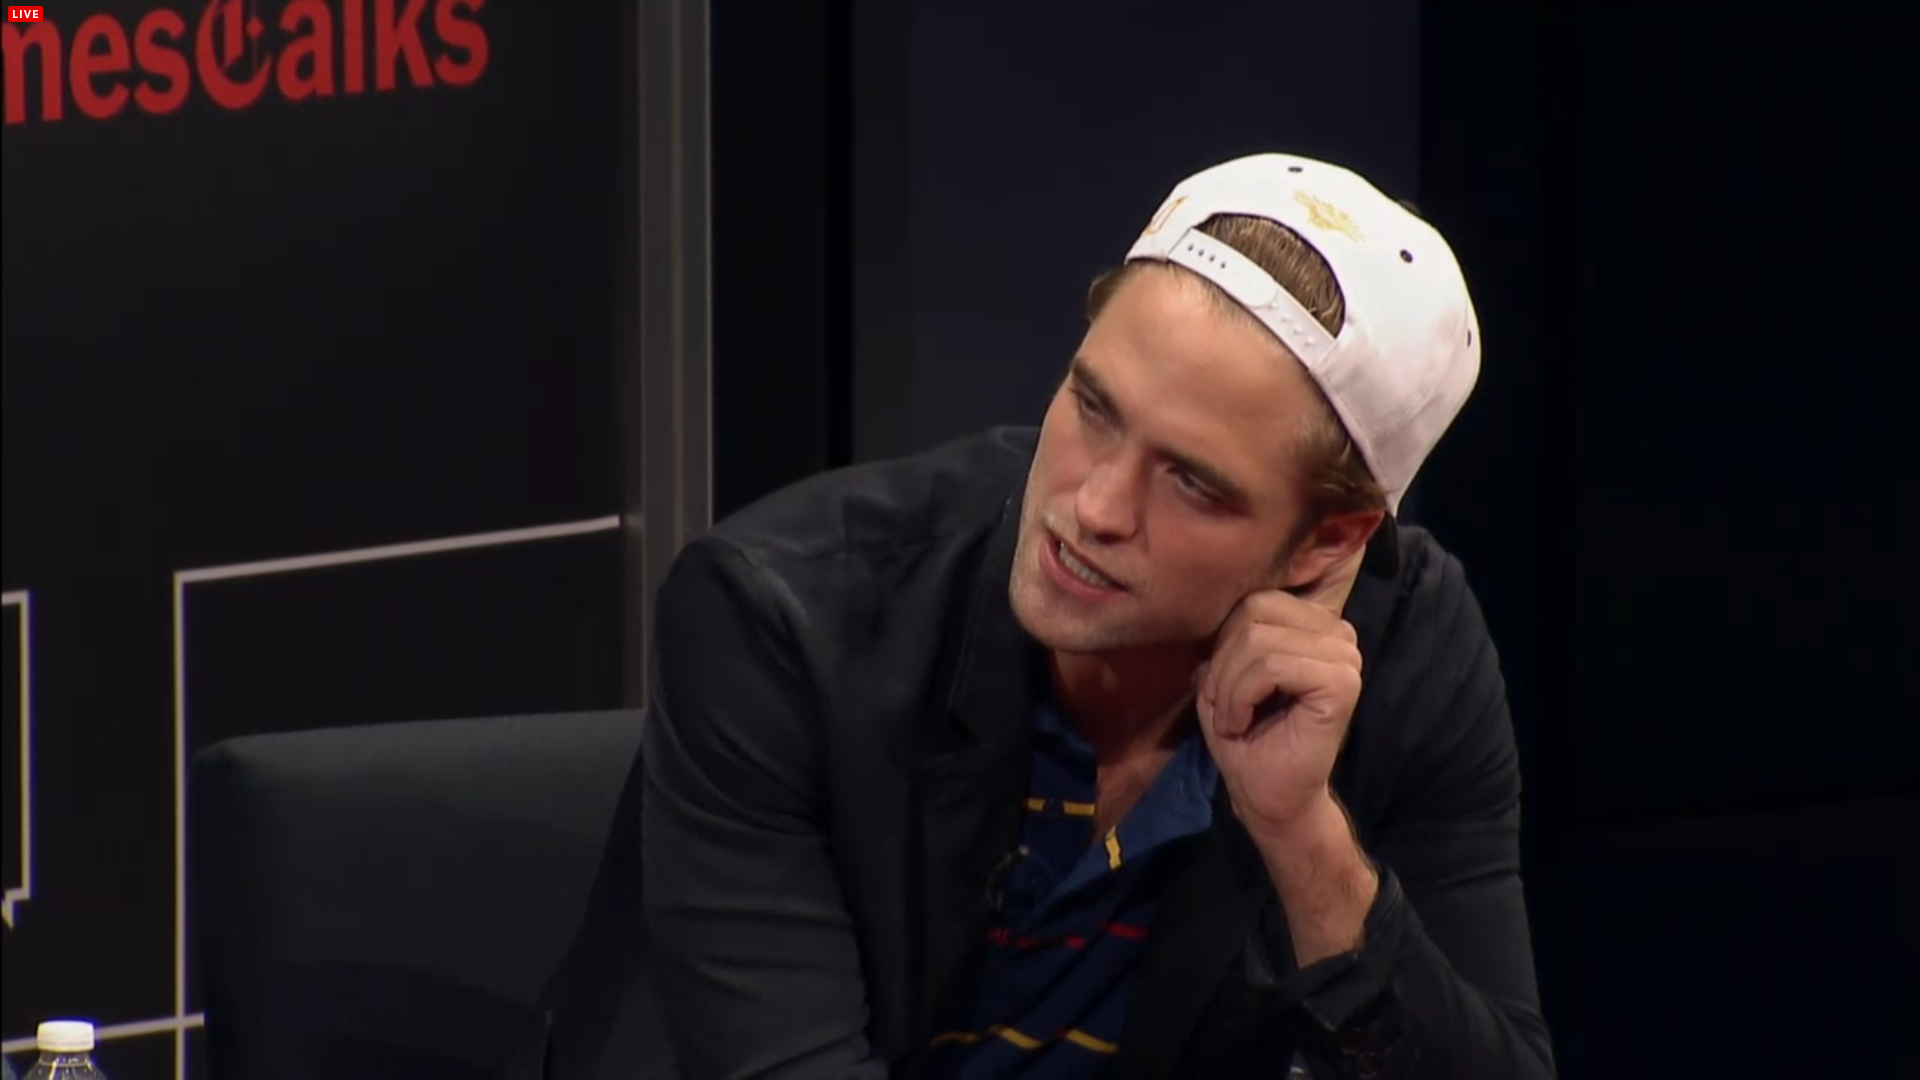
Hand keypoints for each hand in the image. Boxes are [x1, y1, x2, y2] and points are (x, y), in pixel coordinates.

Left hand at [1195, 559, 1363, 841]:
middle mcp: (1337, 632)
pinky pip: (1271, 666)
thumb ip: (1226, 635)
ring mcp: (1345, 656)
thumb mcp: (1223, 676)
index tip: (1222, 690)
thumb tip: (1209, 605)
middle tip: (1224, 708)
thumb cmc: (1248, 737)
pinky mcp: (1342, 682)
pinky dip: (1241, 696)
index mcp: (1314, 624)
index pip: (1255, 600)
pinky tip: (1242, 723)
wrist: (1270, 796)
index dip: (1224, 643)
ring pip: (1258, 640)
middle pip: (1253, 613)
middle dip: (1223, 664)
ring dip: (1229, 687)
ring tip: (1232, 719)